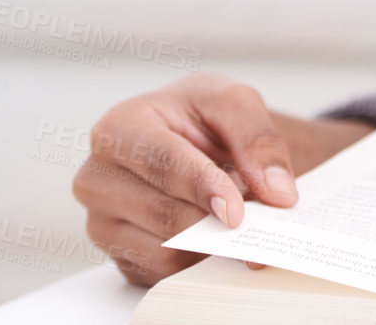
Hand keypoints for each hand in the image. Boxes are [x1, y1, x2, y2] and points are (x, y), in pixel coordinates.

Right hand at [72, 72, 374, 285]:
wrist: (188, 133)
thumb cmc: (199, 114)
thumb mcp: (233, 103)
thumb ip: (258, 140)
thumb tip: (277, 191)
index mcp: (118, 129)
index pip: (162, 163)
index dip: (202, 187)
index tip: (236, 212)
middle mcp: (98, 178)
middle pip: (165, 213)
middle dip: (217, 219)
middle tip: (258, 217)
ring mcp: (103, 222)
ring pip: (166, 250)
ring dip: (212, 241)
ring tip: (236, 215)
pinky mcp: (120, 255)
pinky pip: (165, 272)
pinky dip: (200, 259)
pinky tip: (216, 234)